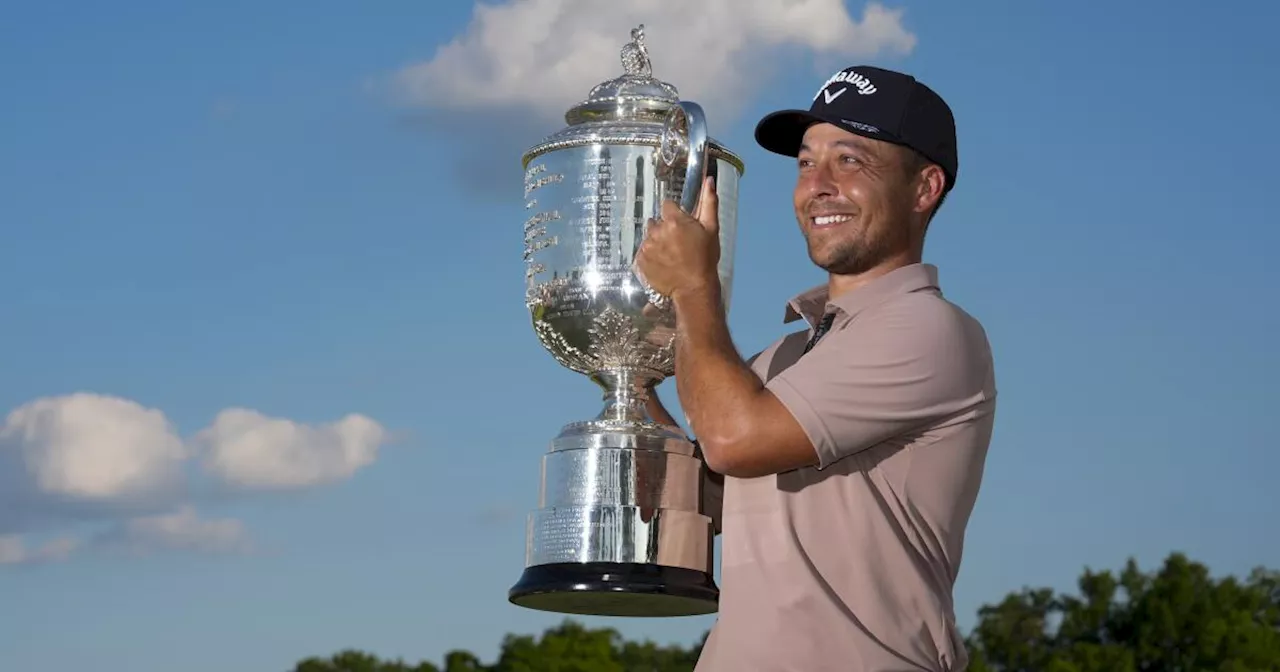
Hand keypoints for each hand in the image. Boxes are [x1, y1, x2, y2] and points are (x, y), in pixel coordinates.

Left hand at [634, 176, 719, 301]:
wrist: (693, 289)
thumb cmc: (705, 260)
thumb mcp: (712, 230)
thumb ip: (709, 203)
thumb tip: (709, 180)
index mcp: (674, 220)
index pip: (667, 205)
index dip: (675, 214)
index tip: (682, 225)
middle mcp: (657, 231)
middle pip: (656, 221)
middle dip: (665, 228)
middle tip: (678, 243)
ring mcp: (647, 246)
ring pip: (649, 236)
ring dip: (657, 242)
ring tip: (670, 256)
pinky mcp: (640, 260)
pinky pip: (643, 251)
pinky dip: (651, 255)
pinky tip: (663, 263)